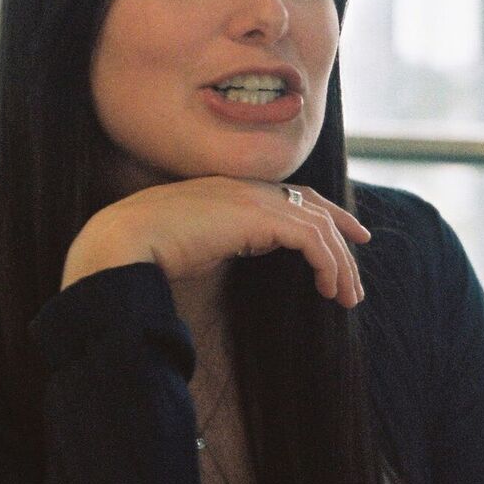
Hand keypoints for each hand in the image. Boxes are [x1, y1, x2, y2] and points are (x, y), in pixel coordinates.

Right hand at [61, 176, 370, 305]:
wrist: (125, 240)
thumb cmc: (148, 249)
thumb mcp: (200, 242)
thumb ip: (227, 240)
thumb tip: (247, 251)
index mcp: (234, 190)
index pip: (293, 196)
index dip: (326, 212)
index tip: (350, 234)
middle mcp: (248, 188)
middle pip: (314, 206)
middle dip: (343, 236)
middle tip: (358, 271)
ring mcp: (253, 198)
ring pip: (318, 225)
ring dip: (339, 263)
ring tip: (346, 296)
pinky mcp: (257, 216)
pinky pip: (310, 237)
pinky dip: (326, 263)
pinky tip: (328, 288)